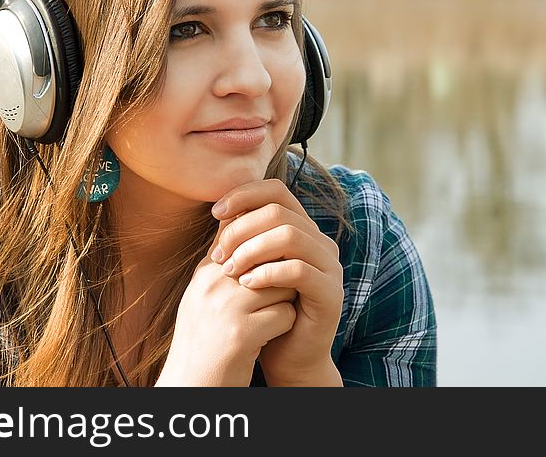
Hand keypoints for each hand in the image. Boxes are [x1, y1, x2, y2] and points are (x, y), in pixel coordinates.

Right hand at [156, 233, 297, 386]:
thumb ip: (224, 266)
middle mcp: (213, 283)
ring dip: (284, 301)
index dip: (266, 244)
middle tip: (277, 295)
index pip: (242, 233)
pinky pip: (285, 313)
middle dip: (281, 274)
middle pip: (269, 256)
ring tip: (267, 318)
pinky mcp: (241, 333)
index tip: (274, 263)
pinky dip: (284, 326)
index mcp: (206, 272)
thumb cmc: (204, 342)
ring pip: (282, 283)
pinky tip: (267, 337)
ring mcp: (225, 307)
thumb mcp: (205, 297)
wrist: (190, 388)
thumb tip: (244, 230)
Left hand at [211, 179, 342, 384]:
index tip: (215, 213)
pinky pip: (299, 270)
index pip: (276, 190)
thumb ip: (241, 238)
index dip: (244, 195)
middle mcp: (320, 241)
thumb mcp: (248, 266)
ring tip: (230, 270)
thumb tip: (220, 208)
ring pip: (290, 236)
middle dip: (241, 228)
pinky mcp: (331, 292)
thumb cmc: (263, 308)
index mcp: (302, 228)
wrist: (286, 355)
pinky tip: (246, 285)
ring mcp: (329, 266)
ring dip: (252, 250)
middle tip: (218, 255)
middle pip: (279, 211)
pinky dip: (268, 273)